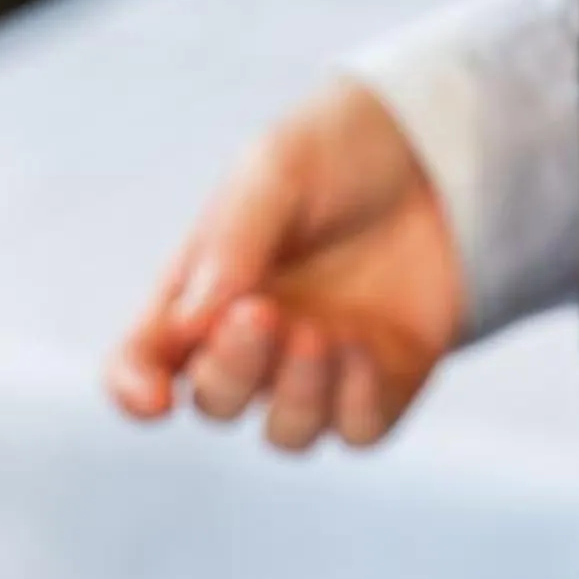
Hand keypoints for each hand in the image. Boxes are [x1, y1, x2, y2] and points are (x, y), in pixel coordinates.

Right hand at [105, 80, 466, 452]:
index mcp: (203, 293)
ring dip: (296, 395)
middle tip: (264, 315)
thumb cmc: (341, 152)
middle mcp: (254, 344)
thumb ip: (231, 245)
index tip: (153, 401)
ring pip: (287, 433)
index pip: (146, 360)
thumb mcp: (275, 171)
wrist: (443, 145)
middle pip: (218, 401)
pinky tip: (362, 349)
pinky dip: (353, 404)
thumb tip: (191, 327)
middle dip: (233, 369)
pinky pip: (357, 431)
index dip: (135, 390)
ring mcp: (319, 372)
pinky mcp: (384, 385)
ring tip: (320, 333)